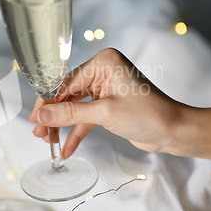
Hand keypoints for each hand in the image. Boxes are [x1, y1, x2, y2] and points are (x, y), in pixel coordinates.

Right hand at [29, 48, 186, 158]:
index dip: (48, 101)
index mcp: (103, 63)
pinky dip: (77, 131)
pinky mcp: (108, 105)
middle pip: (68, 94)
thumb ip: (70, 113)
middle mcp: (102, 72)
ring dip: (62, 124)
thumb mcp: (104, 112)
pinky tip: (67, 148)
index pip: (66, 81)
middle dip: (54, 115)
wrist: (175, 131)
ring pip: (75, 106)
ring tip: (48, 141)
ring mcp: (105, 88)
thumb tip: (42, 116)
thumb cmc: (148, 114)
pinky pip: (86, 117)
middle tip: (39, 132)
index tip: (35, 118)